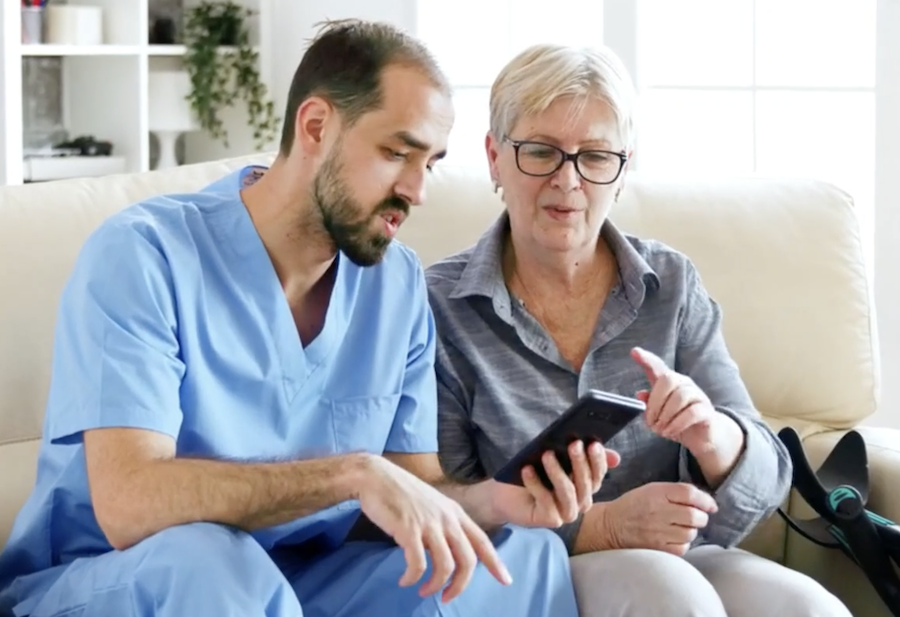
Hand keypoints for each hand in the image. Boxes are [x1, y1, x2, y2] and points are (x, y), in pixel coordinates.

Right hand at [357, 456, 511, 602]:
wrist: (376, 476)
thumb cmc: (401, 493)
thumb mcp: (432, 505)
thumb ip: (443, 525)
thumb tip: (448, 552)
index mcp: (455, 513)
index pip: (483, 541)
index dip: (496, 563)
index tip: (506, 580)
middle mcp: (447, 518)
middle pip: (468, 560)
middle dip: (459, 585)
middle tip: (446, 597)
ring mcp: (429, 523)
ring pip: (445, 566)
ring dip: (435, 585)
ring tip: (422, 590)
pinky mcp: (408, 529)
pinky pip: (418, 564)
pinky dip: (412, 578)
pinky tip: (405, 580)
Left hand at [492, 440, 620, 527]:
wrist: (506, 493)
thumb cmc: (535, 472)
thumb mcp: (556, 458)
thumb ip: (581, 454)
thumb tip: (615, 457)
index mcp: (586, 486)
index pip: (598, 474)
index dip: (598, 460)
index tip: (593, 443)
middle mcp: (580, 502)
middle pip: (586, 483)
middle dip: (580, 462)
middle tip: (573, 444)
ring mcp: (566, 513)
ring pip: (568, 492)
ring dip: (557, 472)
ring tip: (547, 454)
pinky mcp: (550, 519)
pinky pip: (546, 500)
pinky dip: (535, 483)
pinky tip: (527, 470)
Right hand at [603, 482, 717, 554]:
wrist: (611, 526)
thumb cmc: (634, 506)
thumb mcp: (651, 490)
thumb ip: (676, 492)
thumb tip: (705, 502)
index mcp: (657, 493)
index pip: (690, 494)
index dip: (706, 500)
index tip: (711, 506)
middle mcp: (659, 511)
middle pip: (695, 516)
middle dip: (700, 517)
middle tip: (694, 518)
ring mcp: (658, 532)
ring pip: (691, 533)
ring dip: (690, 531)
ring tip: (678, 528)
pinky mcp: (657, 549)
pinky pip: (683, 548)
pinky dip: (682, 543)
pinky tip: (673, 538)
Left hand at [630, 346, 721, 454]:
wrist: (704, 437)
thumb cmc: (678, 421)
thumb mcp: (659, 415)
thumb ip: (649, 404)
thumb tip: (640, 395)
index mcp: (670, 383)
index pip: (658, 366)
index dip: (646, 359)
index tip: (634, 352)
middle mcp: (684, 384)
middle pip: (668, 379)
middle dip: (655, 402)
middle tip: (651, 422)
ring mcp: (697, 395)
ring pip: (679, 397)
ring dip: (665, 416)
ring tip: (660, 430)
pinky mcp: (707, 410)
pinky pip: (691, 413)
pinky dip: (677, 424)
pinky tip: (670, 432)